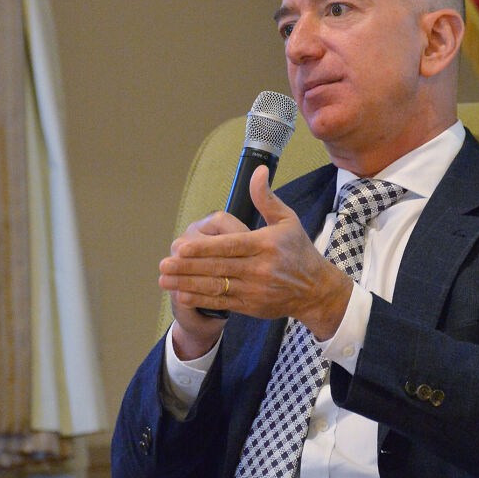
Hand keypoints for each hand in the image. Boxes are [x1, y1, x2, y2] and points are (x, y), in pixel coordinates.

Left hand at [158, 166, 352, 341]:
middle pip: (218, 267)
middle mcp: (260, 269)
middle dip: (188, 266)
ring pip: (216, 286)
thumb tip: (257, 171)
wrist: (315, 290)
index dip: (204, 248)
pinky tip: (182, 294)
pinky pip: (222, 303)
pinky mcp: (252, 306)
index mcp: (266, 245)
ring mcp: (255, 290)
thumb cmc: (298, 251)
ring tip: (164, 279)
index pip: (230, 246)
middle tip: (163, 263)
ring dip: (187, 283)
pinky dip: (201, 299)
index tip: (182, 246)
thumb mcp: (287, 220)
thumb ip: (266, 198)